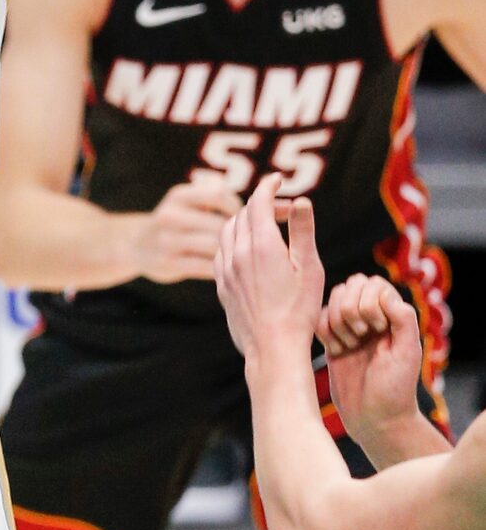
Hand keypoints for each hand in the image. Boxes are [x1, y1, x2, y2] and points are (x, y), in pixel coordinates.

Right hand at [132, 174, 240, 282]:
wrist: (138, 245)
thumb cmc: (179, 222)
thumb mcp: (189, 201)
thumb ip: (218, 195)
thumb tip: (268, 203)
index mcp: (179, 195)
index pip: (218, 194)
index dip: (236, 207)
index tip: (243, 218)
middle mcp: (170, 215)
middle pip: (218, 224)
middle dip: (237, 234)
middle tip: (246, 243)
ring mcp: (166, 240)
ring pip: (212, 247)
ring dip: (229, 252)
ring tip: (237, 255)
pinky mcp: (167, 263)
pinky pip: (204, 267)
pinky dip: (219, 268)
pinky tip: (225, 268)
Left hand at [215, 175, 324, 360]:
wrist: (274, 350)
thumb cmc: (299, 311)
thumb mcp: (310, 269)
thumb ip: (303, 231)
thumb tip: (300, 199)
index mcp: (262, 244)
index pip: (259, 201)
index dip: (268, 185)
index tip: (279, 179)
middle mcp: (239, 252)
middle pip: (243, 213)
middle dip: (262, 204)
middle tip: (284, 211)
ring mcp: (226, 270)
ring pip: (228, 230)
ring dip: (245, 221)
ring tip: (266, 228)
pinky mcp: (221, 286)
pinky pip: (221, 252)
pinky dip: (233, 241)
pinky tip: (248, 251)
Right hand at [318, 274, 424, 457]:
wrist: (374, 420)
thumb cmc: (395, 389)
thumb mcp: (408, 352)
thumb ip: (403, 318)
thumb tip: (386, 294)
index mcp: (391, 315)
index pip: (373, 284)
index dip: (369, 302)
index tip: (377, 329)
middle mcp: (371, 317)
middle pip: (350, 285)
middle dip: (350, 309)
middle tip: (360, 337)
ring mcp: (350, 327)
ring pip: (333, 298)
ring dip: (337, 321)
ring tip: (349, 346)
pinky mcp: (332, 339)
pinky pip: (318, 318)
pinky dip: (324, 332)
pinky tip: (337, 352)